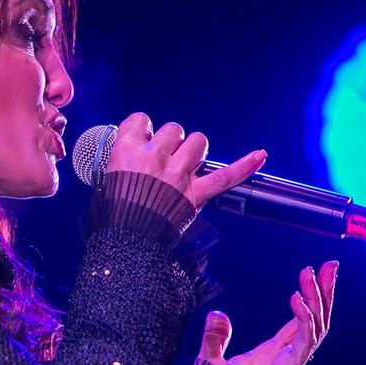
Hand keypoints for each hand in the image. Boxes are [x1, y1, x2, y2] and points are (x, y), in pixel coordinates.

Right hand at [105, 112, 267, 210]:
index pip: (140, 120)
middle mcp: (154, 157)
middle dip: (172, 142)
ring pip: (198, 142)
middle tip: (165, 160)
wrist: (126, 244)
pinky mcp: (195, 194)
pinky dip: (244, 167)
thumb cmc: (113, 216)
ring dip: (194, 150)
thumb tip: (133, 153)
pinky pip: (225, 176)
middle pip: (173, 129)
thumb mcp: (105, 181)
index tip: (144, 141)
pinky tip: (260, 155)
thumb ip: (122, 161)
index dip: (144, 130)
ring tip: (187, 164)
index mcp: (126, 151)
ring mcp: (177, 175)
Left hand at [195, 260, 338, 364]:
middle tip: (331, 264)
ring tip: (310, 273)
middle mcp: (289, 357)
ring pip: (317, 326)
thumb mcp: (209, 360)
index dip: (311, 296)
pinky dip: (304, 318)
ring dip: (317, 298)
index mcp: (275, 352)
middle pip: (317, 319)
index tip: (316, 271)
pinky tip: (296, 297)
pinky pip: (306, 340)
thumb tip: (217, 314)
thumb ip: (215, 338)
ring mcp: (292, 364)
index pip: (302, 319)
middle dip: (325, 291)